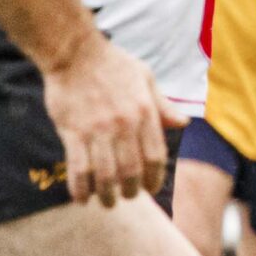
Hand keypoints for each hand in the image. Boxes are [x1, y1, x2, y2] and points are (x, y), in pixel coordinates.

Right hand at [40, 32, 172, 206]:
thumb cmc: (113, 65)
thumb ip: (162, 105)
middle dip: (133, 190)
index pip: (156, 156)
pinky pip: (77, 167)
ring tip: (108, 203)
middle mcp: (124, 125)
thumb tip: (183, 123)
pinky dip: (80, 187)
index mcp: (145, 113)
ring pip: (105, 174)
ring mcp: (97, 129)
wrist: (74, 52)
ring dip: (107, 194)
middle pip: (132, 170)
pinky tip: (81, 198)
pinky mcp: (72, 131)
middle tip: (129, 197)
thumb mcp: (146, 79)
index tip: (152, 189)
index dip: (156, 178)